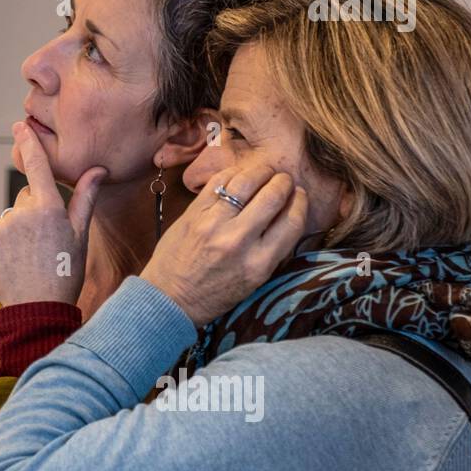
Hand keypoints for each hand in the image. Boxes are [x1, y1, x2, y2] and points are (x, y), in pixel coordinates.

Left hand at [0, 121, 105, 305]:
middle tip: (47, 239)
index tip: (19, 126)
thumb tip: (98, 169)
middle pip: (27, 195)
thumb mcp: (80, 234)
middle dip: (35, 208)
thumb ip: (84, 198)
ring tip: (33, 253)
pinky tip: (18, 259)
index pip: (37, 166)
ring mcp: (2, 227)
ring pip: (12, 214)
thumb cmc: (66, 272)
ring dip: (20, 226)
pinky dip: (6, 240)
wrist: (38, 309)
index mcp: (48, 209)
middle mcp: (22, 214)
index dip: (28, 143)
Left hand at [139, 162, 307, 325]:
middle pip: (273, 196)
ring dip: (261, 172)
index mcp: (259, 264)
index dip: (300, 202)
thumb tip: (288, 213)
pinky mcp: (193, 213)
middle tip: (283, 180)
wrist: (169, 298)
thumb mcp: (254, 281)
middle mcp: (239, 241)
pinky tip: (240, 175)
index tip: (299, 195)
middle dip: (283, 182)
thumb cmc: (214, 293)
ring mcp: (213, 224)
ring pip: (246, 182)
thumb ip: (272, 249)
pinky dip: (234, 173)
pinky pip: (218, 181)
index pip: (292, 222)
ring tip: (264, 172)